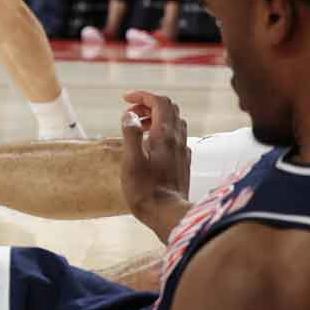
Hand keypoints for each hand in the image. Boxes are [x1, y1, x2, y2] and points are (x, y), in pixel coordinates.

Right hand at [119, 90, 191, 222]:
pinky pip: (176, 137)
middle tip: (131, 113)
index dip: (143, 96)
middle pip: (169, 109)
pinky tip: (150, 145)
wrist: (167, 213)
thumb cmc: (145, 190)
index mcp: (164, 136)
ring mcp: (182, 150)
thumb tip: (130, 114)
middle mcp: (177, 139)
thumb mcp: (131, 161)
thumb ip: (131, 134)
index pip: (160, 102)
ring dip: (156, 118)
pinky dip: (162, 132)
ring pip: (174, 122)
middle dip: (149, 104)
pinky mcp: (183, 161)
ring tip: (138, 127)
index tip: (125, 99)